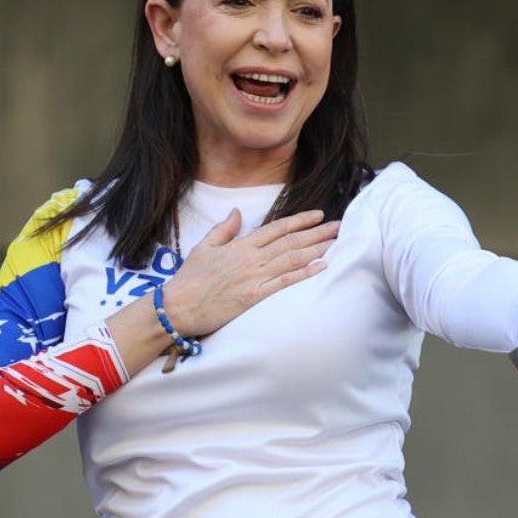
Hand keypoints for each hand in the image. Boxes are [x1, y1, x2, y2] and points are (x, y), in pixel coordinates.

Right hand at [161, 208, 339, 336]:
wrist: (177, 306)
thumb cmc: (189, 279)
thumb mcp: (204, 247)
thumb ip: (224, 228)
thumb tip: (237, 211)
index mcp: (241, 245)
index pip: (277, 228)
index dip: (300, 220)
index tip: (319, 215)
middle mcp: (251, 258)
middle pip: (291, 241)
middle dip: (318, 232)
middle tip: (340, 226)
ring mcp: (254, 277)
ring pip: (292, 258)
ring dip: (317, 249)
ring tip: (337, 241)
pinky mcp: (255, 296)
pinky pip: (285, 282)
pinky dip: (305, 273)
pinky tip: (322, 266)